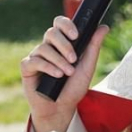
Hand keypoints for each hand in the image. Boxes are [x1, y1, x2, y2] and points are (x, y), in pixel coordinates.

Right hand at [20, 17, 108, 131]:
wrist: (61, 107)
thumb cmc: (73, 87)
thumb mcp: (87, 66)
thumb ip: (94, 46)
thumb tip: (104, 26)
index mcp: (62, 43)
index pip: (60, 23)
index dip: (66, 25)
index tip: (76, 35)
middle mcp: (48, 47)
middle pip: (51, 32)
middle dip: (64, 45)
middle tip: (74, 59)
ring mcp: (36, 56)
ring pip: (44, 48)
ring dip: (58, 60)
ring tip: (68, 73)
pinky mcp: (27, 67)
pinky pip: (34, 61)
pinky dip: (47, 67)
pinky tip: (57, 75)